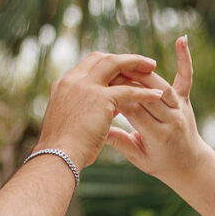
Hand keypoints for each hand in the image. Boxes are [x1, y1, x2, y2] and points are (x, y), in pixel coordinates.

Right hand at [37, 48, 172, 172]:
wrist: (57, 157)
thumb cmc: (61, 149)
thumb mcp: (70, 122)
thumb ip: (83, 111)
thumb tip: (102, 111)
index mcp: (64, 84)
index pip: (89, 64)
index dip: (108, 65)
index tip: (123, 70)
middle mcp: (74, 80)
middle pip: (102, 58)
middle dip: (124, 58)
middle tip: (142, 62)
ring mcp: (86, 86)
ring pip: (116, 65)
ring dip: (136, 65)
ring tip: (153, 68)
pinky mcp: (100, 98)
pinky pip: (128, 90)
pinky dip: (144, 92)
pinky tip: (157, 95)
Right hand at [105, 37, 206, 189]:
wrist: (189, 166)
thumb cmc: (159, 164)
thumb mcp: (138, 158)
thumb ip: (120, 142)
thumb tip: (99, 130)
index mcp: (158, 136)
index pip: (134, 110)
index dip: (117, 97)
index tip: (100, 88)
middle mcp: (172, 120)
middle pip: (146, 94)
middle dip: (126, 81)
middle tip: (107, 70)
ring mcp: (181, 108)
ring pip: (159, 83)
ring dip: (141, 70)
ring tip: (123, 61)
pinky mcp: (186, 100)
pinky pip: (186, 77)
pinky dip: (184, 58)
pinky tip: (181, 39)